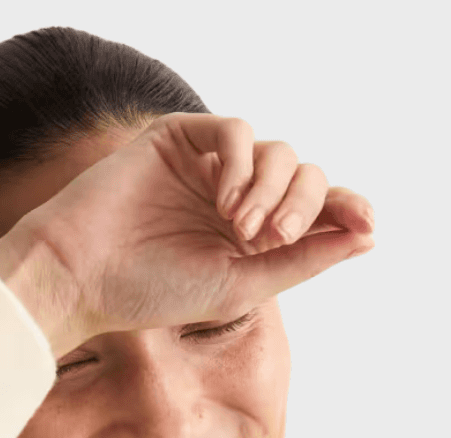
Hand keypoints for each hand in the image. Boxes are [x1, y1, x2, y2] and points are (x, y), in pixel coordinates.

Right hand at [0, 114, 375, 355]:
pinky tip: (224, 201)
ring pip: (277, 152)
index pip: (315, 212)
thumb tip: (368, 236)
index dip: (347, 210)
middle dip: (302, 205)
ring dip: (272, 189)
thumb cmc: (150, 292)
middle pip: (305, 177)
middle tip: (273, 238)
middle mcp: (235, 198)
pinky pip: (234, 131)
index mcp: (250, 237)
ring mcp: (208, 168)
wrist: (81, 276)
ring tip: (242, 228)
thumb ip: (302, 260)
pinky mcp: (179, 139)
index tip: (368, 224)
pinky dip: (240, 162)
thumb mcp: (240, 286)